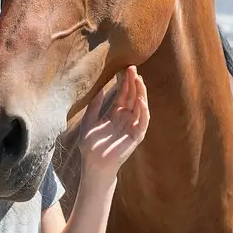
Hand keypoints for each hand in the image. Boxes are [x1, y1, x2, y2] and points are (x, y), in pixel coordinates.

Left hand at [77, 66, 150, 184]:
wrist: (93, 164)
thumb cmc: (89, 145)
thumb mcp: (89, 120)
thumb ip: (95, 105)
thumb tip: (100, 87)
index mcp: (115, 114)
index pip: (124, 94)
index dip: (125, 82)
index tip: (126, 68)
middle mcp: (126, 119)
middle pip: (133, 97)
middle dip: (133, 83)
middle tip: (133, 68)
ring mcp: (132, 127)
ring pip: (140, 107)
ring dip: (141, 93)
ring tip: (138, 80)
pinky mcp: (136, 137)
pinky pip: (143, 122)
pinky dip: (143, 111)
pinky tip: (140, 100)